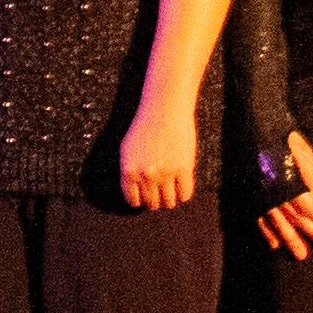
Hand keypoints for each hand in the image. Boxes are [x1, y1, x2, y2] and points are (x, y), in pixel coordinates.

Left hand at [119, 78, 203, 212]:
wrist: (165, 109)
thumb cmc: (146, 126)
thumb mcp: (128, 149)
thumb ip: (130, 172)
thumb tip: (136, 196)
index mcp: (129, 170)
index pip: (134, 200)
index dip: (141, 200)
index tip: (146, 197)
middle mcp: (146, 175)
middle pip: (152, 203)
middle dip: (156, 199)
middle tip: (161, 191)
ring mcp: (165, 173)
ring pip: (169, 202)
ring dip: (170, 198)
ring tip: (171, 189)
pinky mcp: (184, 168)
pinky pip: (185, 195)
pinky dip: (183, 194)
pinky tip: (182, 184)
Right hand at [260, 133, 312, 259]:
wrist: (254, 122)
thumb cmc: (284, 136)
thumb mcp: (304, 153)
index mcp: (289, 178)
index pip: (310, 205)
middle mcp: (274, 189)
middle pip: (296, 217)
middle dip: (312, 234)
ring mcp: (260, 193)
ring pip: (277, 222)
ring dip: (290, 239)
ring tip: (300, 255)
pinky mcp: (249, 193)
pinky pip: (257, 217)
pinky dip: (266, 231)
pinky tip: (274, 244)